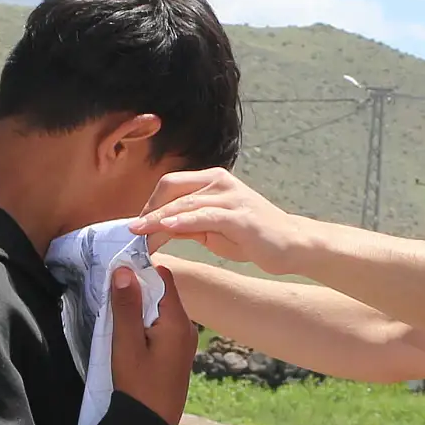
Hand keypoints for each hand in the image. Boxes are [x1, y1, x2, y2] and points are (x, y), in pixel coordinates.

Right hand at [110, 265, 196, 424]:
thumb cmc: (138, 386)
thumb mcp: (126, 345)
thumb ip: (126, 307)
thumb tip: (124, 269)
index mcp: (177, 321)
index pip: (163, 277)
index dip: (140, 271)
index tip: (115, 272)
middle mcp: (186, 327)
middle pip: (162, 294)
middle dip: (137, 290)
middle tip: (109, 293)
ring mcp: (184, 342)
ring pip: (160, 312)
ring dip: (139, 309)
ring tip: (114, 313)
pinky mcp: (177, 354)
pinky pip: (161, 328)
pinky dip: (145, 324)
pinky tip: (127, 334)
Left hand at [130, 168, 305, 273]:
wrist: (292, 244)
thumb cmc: (253, 238)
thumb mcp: (214, 230)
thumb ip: (189, 225)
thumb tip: (159, 229)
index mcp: (213, 180)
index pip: (171, 185)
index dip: (149, 204)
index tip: (135, 226)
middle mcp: (220, 182)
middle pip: (172, 188)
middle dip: (148, 211)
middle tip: (132, 232)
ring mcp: (231, 197)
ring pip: (185, 203)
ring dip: (158, 219)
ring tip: (140, 233)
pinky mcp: (240, 216)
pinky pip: (205, 216)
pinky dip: (183, 220)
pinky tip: (166, 227)